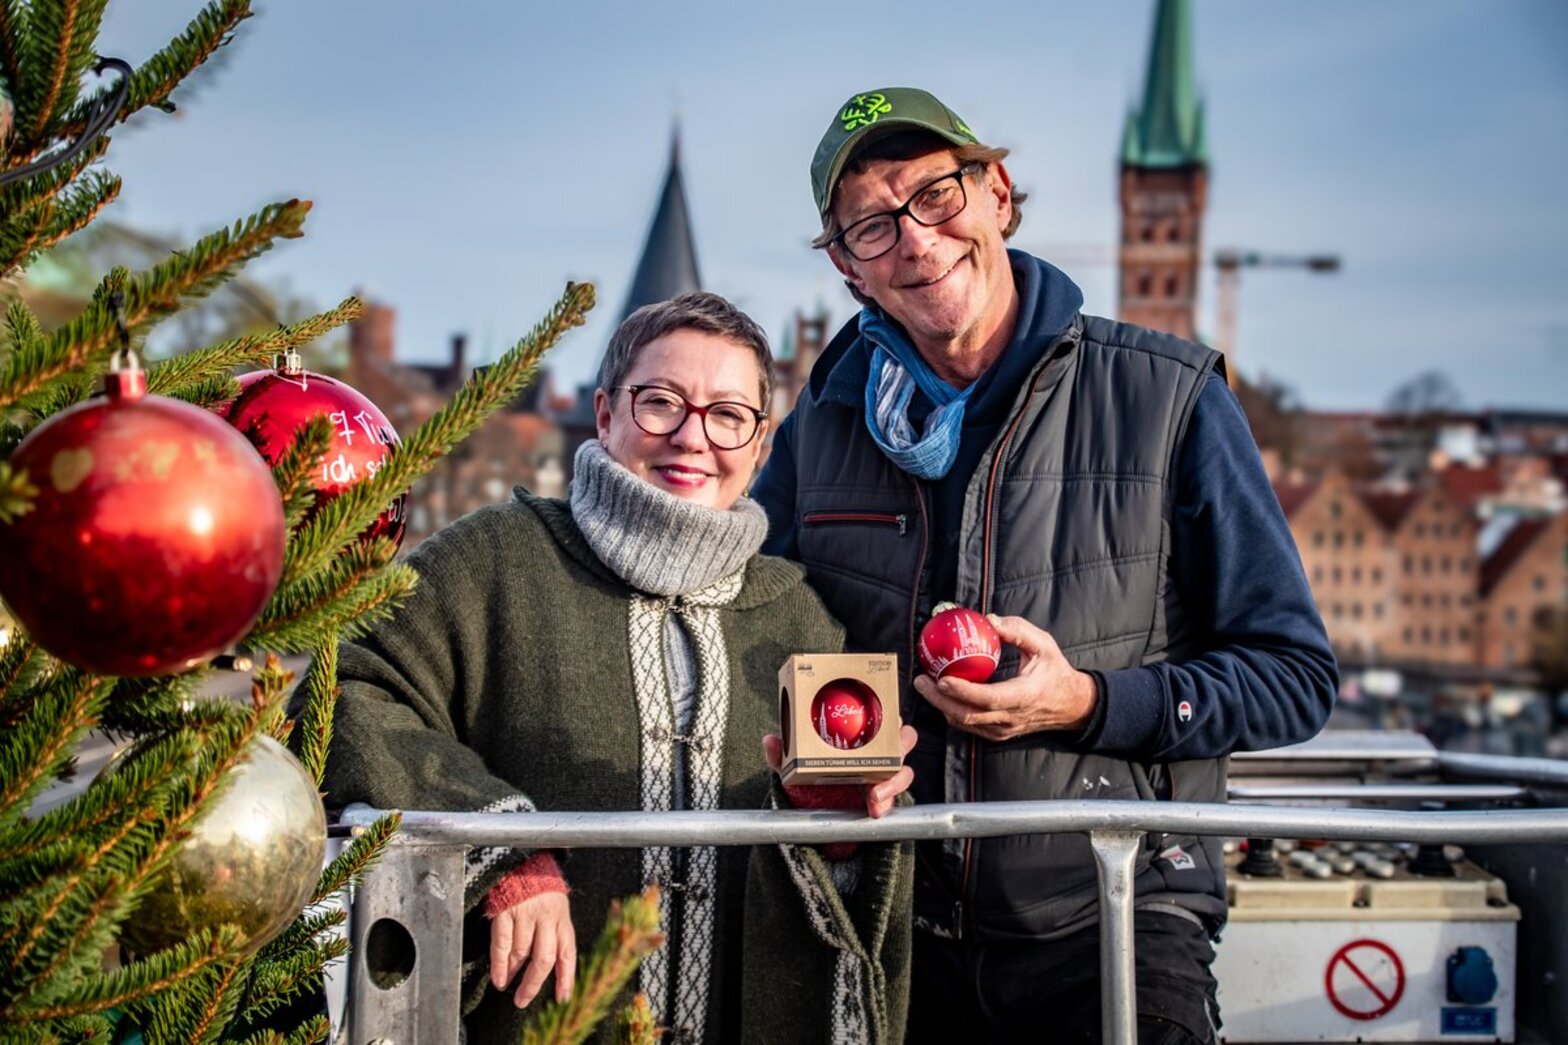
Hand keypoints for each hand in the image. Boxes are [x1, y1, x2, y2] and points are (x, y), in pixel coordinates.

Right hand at [489, 892, 576, 1008]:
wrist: (522, 857)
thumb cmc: (540, 887)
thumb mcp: (555, 906)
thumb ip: (553, 931)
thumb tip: (546, 968)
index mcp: (562, 917)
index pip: (567, 952)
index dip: (566, 978)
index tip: (563, 999)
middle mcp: (547, 916)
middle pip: (544, 958)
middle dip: (533, 984)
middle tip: (523, 1000)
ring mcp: (526, 912)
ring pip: (521, 953)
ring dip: (513, 974)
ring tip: (507, 986)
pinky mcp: (506, 909)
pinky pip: (502, 943)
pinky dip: (499, 964)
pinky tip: (498, 978)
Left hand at [762, 724, 916, 818]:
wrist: (812, 812)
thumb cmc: (807, 777)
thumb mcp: (792, 765)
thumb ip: (781, 754)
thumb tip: (770, 740)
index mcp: (860, 733)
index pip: (883, 714)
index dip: (889, 712)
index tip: (886, 718)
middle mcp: (877, 750)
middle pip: (903, 737)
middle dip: (901, 744)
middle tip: (891, 754)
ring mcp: (883, 774)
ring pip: (904, 769)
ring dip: (895, 780)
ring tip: (875, 794)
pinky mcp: (884, 796)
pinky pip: (894, 797)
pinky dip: (888, 802)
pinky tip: (875, 809)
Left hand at [914, 614, 1096, 741]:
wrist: (1071, 706)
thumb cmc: (1055, 671)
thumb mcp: (1044, 645)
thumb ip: (1018, 630)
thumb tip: (989, 619)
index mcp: (1024, 696)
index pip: (988, 698)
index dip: (962, 691)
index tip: (941, 677)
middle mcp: (1011, 718)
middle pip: (968, 715)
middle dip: (939, 700)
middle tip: (920, 680)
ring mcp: (1003, 730)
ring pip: (965, 723)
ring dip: (941, 706)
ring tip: (925, 685)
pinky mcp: (998, 734)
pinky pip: (969, 726)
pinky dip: (951, 712)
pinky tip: (940, 695)